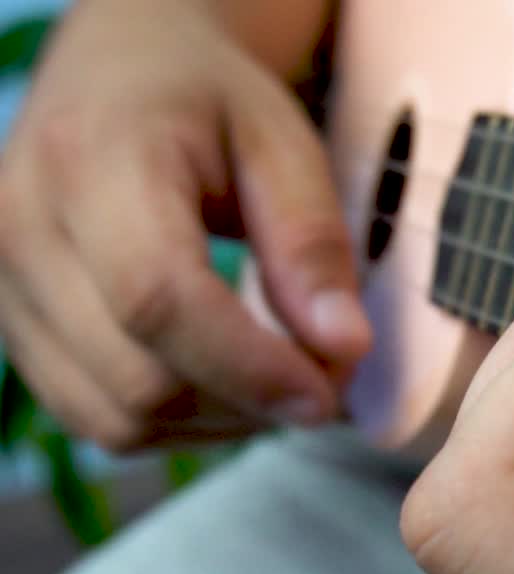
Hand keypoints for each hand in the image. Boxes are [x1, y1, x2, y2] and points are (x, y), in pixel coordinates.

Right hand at [0, 0, 368, 450]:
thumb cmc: (208, 100)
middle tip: (327, 377)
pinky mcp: (18, 331)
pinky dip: (178, 422)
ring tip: (284, 375)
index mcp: (90, 159)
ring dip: (219, 421)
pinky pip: (98, 418)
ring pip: (117, 417)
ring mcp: (7, 287)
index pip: (158, 299)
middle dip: (250, 400)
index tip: (327, 394)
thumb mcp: (283, 141)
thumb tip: (342, 347)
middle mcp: (24, 228)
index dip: (251, 366)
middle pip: (138, 378)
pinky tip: (230, 381)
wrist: (120, 74)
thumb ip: (312, 242)